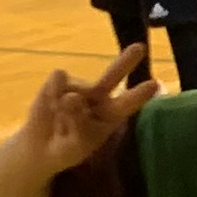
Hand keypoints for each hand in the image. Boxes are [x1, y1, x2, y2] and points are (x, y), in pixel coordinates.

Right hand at [24, 48, 155, 176]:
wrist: (41, 146)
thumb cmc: (67, 148)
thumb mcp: (76, 144)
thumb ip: (78, 123)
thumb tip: (71, 97)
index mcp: (111, 115)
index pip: (127, 104)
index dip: (139, 95)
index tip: (155, 84)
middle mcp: (99, 96)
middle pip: (113, 76)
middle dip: (125, 62)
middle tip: (141, 48)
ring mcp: (80, 86)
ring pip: (76, 89)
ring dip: (65, 107)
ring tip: (60, 119)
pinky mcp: (60, 80)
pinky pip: (58, 79)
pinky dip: (53, 92)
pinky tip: (50, 104)